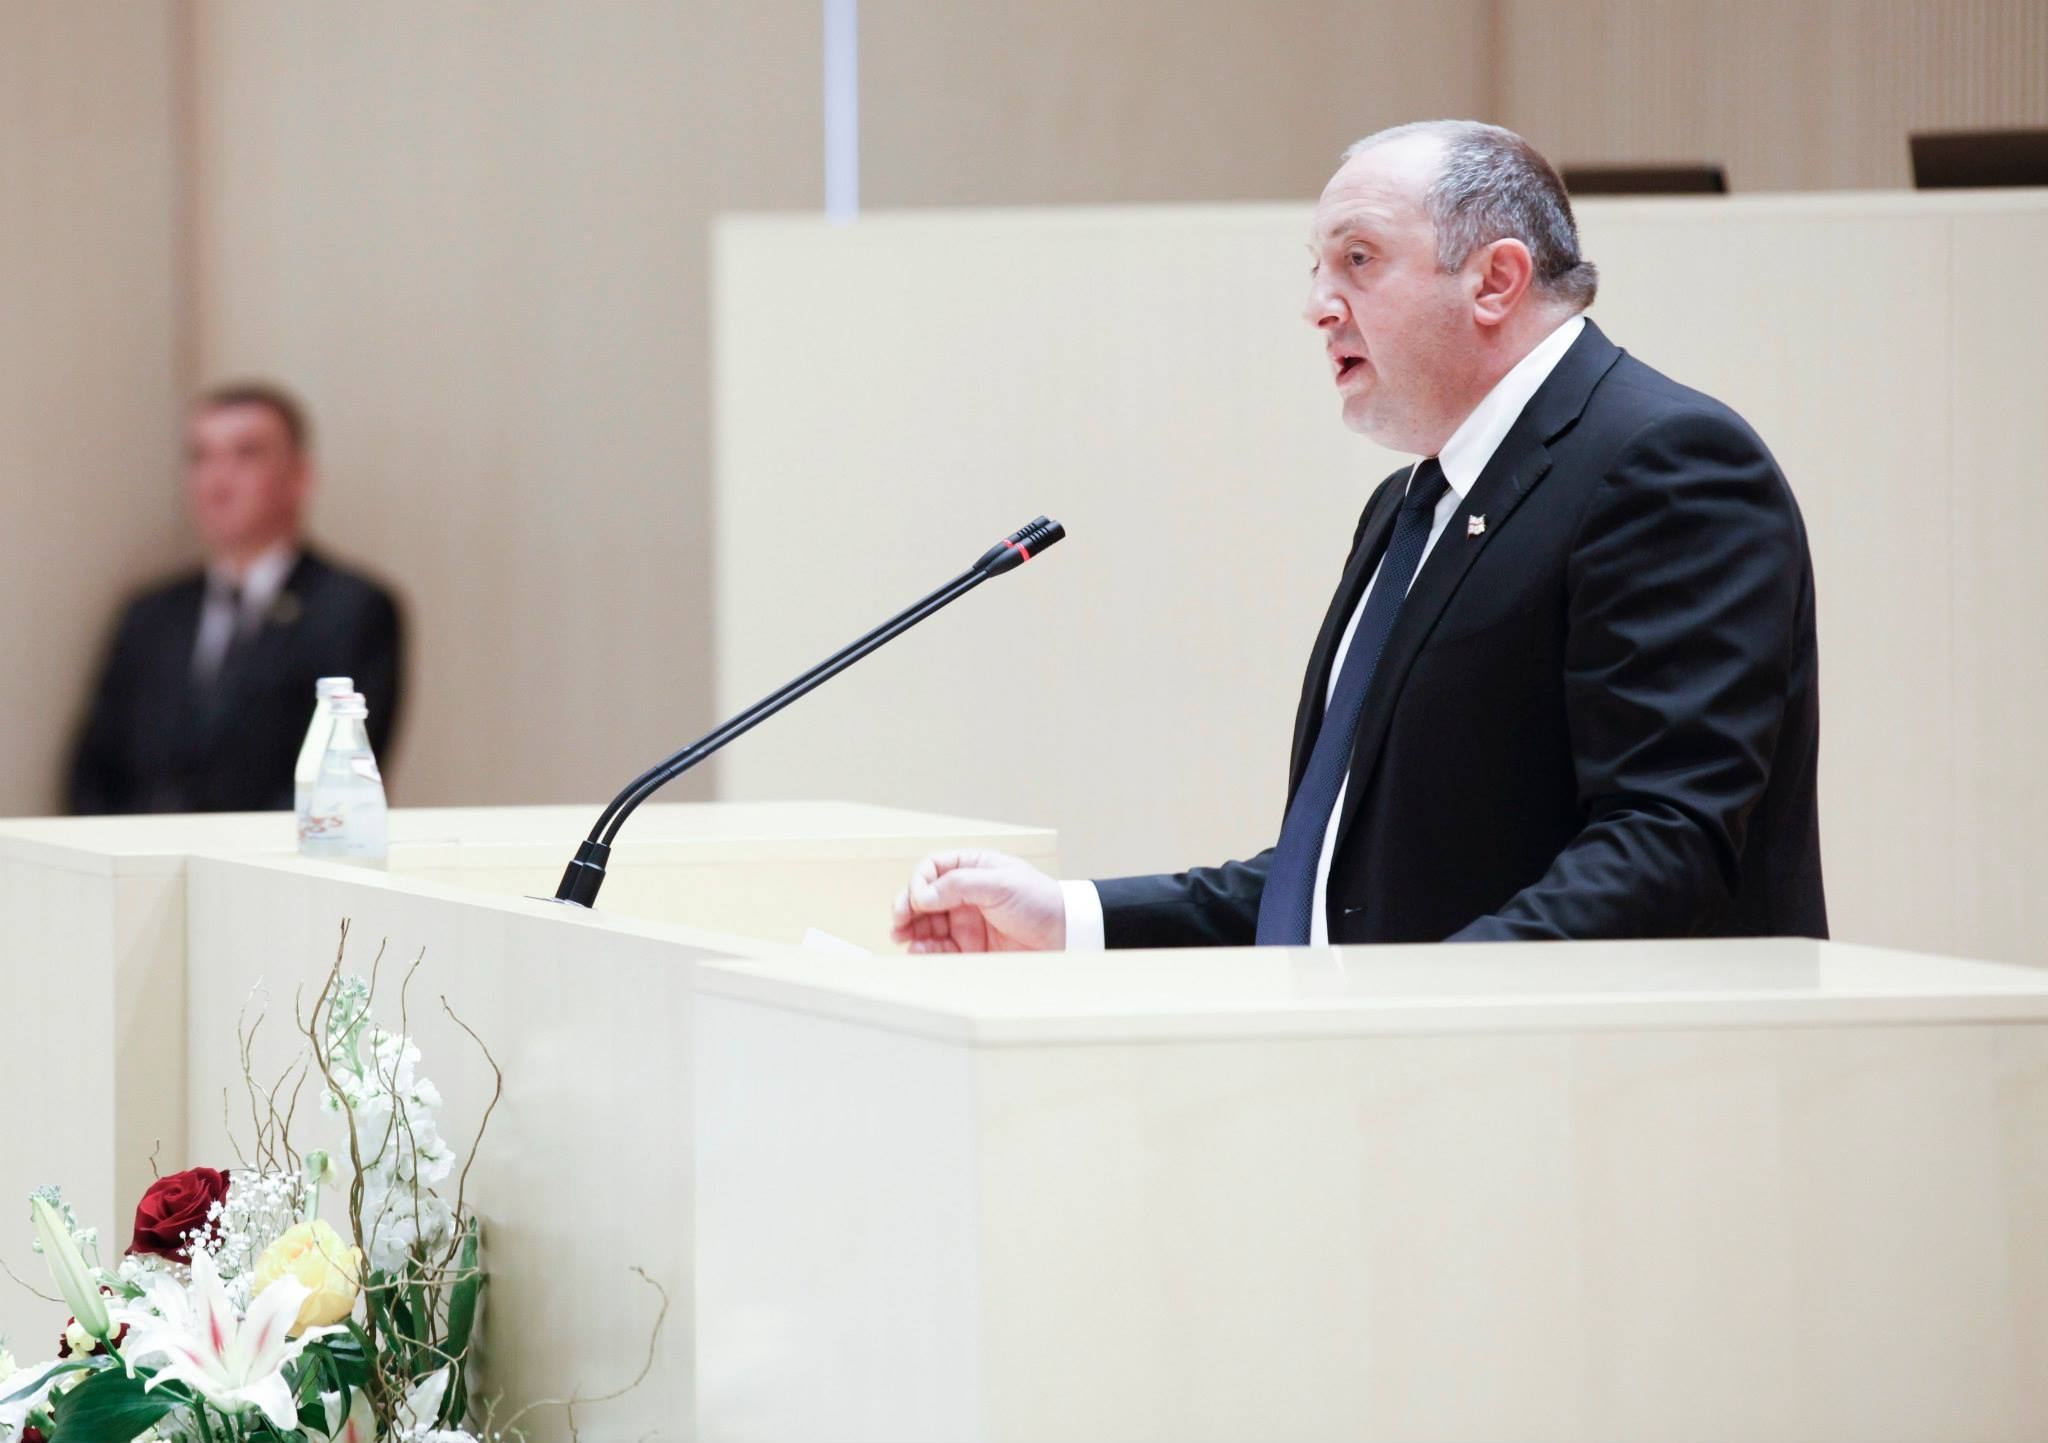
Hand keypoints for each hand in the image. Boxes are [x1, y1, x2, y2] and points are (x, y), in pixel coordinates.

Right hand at [890, 848, 1065, 952]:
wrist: (1065, 935)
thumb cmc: (1039, 901)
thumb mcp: (1000, 884)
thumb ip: (958, 886)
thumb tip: (921, 895)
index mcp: (973, 868)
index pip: (933, 869)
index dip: (919, 882)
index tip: (918, 898)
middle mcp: (965, 893)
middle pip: (923, 897)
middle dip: (906, 908)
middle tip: (898, 921)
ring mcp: (966, 921)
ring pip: (926, 924)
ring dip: (910, 930)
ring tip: (901, 938)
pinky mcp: (969, 947)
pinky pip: (939, 948)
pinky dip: (925, 950)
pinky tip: (919, 952)